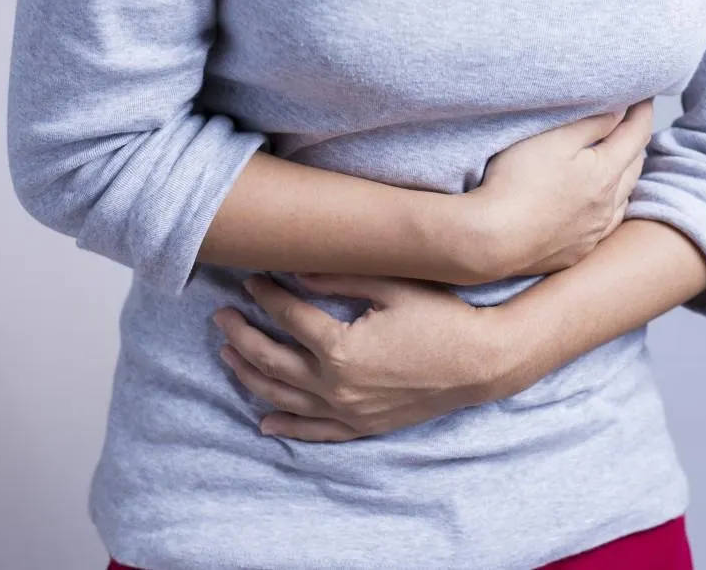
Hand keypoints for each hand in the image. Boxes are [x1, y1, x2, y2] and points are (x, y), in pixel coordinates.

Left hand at [213, 274, 508, 441]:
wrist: (483, 362)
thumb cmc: (442, 318)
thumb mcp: (392, 287)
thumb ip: (340, 280)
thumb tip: (295, 273)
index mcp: (340, 348)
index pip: (288, 317)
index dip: (265, 296)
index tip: (251, 280)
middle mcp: (336, 386)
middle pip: (271, 361)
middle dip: (241, 335)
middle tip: (222, 317)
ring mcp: (347, 412)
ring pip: (282, 398)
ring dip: (249, 377)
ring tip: (228, 356)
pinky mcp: (363, 427)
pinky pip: (314, 432)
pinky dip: (287, 426)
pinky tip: (265, 420)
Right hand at [469, 100, 652, 278]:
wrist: (491, 240)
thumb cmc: (516, 183)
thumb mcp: (553, 139)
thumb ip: (591, 122)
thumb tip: (619, 110)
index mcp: (605, 173)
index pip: (636, 134)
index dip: (642, 111)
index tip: (643, 95)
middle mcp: (607, 205)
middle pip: (634, 168)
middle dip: (634, 143)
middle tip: (630, 125)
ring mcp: (592, 233)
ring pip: (621, 201)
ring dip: (623, 180)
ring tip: (617, 165)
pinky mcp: (575, 253)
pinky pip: (602, 227)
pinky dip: (607, 210)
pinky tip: (598, 208)